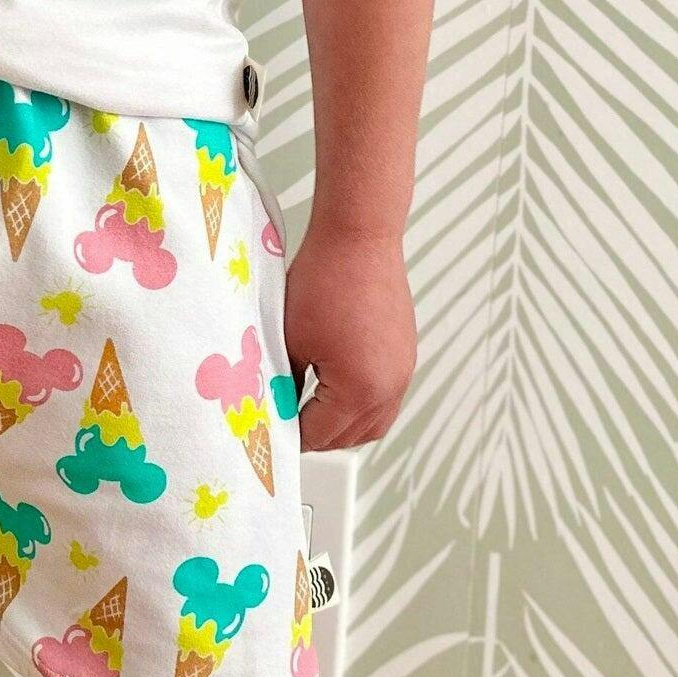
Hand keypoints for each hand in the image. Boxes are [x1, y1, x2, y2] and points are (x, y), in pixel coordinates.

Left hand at [284, 222, 417, 450]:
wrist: (358, 239)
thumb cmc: (323, 281)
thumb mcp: (290, 339)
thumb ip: (284, 381)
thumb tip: (276, 405)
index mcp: (359, 390)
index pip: (320, 435)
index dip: (291, 436)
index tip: (272, 432)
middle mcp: (389, 388)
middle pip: (351, 437)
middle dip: (319, 436)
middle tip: (288, 423)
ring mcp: (402, 372)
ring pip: (373, 423)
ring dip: (344, 426)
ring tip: (311, 412)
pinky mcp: (405, 355)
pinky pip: (386, 398)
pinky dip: (362, 405)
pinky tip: (336, 390)